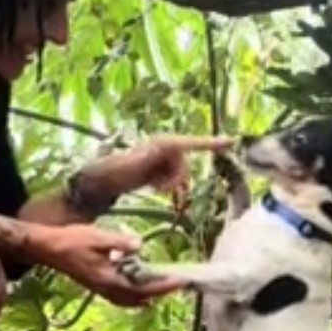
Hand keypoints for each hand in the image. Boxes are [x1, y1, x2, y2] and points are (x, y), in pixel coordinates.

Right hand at [28, 224, 191, 306]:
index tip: (181, 281)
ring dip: (147, 296)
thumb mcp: (98, 237)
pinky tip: (138, 286)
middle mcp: (106, 289)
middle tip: (177, 284)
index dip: (163, 286)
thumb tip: (139, 246)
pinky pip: (120, 296)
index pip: (143, 287)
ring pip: (130, 301)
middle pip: (139, 299)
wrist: (48, 248)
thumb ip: (120, 243)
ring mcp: (101, 289)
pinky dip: (134, 295)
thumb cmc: (71, 241)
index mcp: (109, 279)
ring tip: (162, 286)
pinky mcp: (97, 285)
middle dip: (159, 293)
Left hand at [83, 135, 232, 201]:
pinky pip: (173, 181)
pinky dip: (168, 188)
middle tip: (156, 187)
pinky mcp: (158, 169)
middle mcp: (165, 148)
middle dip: (175, 180)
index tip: (230, 141)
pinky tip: (153, 189)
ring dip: (169, 185)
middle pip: (186, 167)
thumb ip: (155, 157)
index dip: (211, 143)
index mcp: (163, 143)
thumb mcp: (135, 165)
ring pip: (181, 176)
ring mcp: (162, 159)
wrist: (101, 180)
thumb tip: (171, 147)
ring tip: (151, 188)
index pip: (192, 143)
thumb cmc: (114, 171)